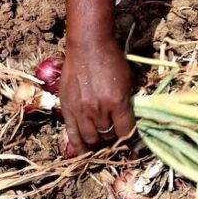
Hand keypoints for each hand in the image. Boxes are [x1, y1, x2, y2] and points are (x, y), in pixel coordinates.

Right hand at [60, 39, 136, 154]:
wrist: (88, 45)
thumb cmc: (111, 59)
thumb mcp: (128, 81)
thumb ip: (127, 103)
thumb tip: (129, 123)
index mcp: (118, 102)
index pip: (126, 132)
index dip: (129, 139)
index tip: (130, 140)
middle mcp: (99, 109)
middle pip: (108, 136)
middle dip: (113, 140)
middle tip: (114, 137)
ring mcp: (81, 110)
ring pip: (91, 139)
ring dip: (97, 143)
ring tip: (100, 143)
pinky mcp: (68, 109)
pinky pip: (72, 134)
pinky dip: (79, 146)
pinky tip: (83, 152)